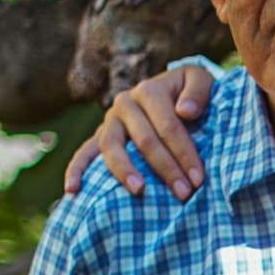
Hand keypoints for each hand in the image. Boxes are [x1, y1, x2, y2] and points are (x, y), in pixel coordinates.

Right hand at [63, 64, 214, 201]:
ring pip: (112, 147)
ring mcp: (110, 121)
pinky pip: (84, 153)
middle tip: (184, 194)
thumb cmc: (192, 94)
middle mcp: (125, 103)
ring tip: (139, 190)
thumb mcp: (202, 81)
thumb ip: (199, 91)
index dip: (185, 153)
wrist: (174, 94)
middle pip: (144, 140)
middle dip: (166, 169)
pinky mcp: (100, 137)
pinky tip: (72, 190)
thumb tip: (185, 111)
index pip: (168, 125)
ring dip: (124, 171)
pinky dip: (76, 170)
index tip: (199, 179)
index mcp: (149, 90)